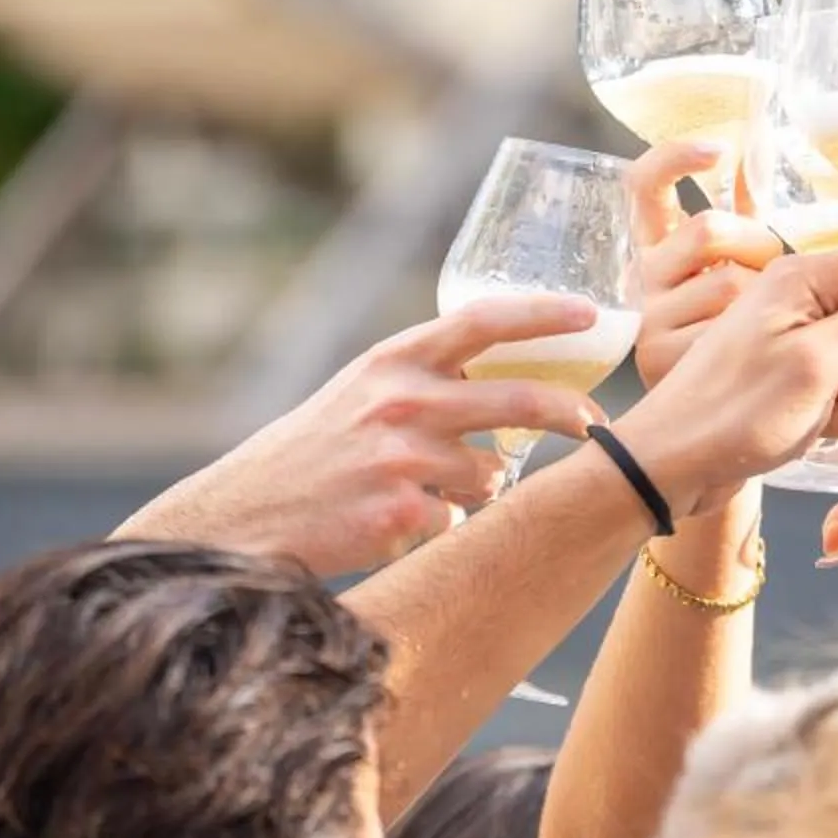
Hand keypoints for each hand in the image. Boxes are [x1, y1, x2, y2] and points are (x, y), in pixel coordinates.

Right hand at [118, 297, 605, 574]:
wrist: (241, 518)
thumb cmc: (310, 455)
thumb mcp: (360, 394)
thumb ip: (423, 381)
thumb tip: (500, 382)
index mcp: (391, 361)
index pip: (482, 320)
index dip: (543, 314)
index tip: (588, 314)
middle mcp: (400, 400)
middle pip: (519, 400)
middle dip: (569, 414)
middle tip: (596, 426)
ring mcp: (402, 458)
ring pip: (492, 472)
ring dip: (481, 486)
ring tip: (431, 491)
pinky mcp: (402, 513)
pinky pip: (458, 518)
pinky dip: (442, 524)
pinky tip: (397, 523)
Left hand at [620, 247, 837, 518]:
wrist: (671, 462)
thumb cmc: (737, 413)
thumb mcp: (821, 362)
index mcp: (805, 277)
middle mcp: (797, 295)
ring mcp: (789, 333)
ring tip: (821, 409)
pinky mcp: (783, 368)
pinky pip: (833, 377)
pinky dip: (833, 404)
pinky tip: (809, 423)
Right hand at [627, 141, 782, 386]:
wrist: (699, 431)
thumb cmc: (728, 342)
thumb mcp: (732, 276)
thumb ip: (742, 225)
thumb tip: (752, 158)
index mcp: (656, 250)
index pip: (644, 186)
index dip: (674, 159)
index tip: (718, 151)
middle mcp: (642, 279)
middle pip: (708, 228)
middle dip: (760, 246)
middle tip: (774, 279)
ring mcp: (646, 319)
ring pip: (730, 281)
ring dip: (769, 301)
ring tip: (772, 328)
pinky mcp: (658, 358)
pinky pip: (733, 330)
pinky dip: (765, 341)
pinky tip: (765, 355)